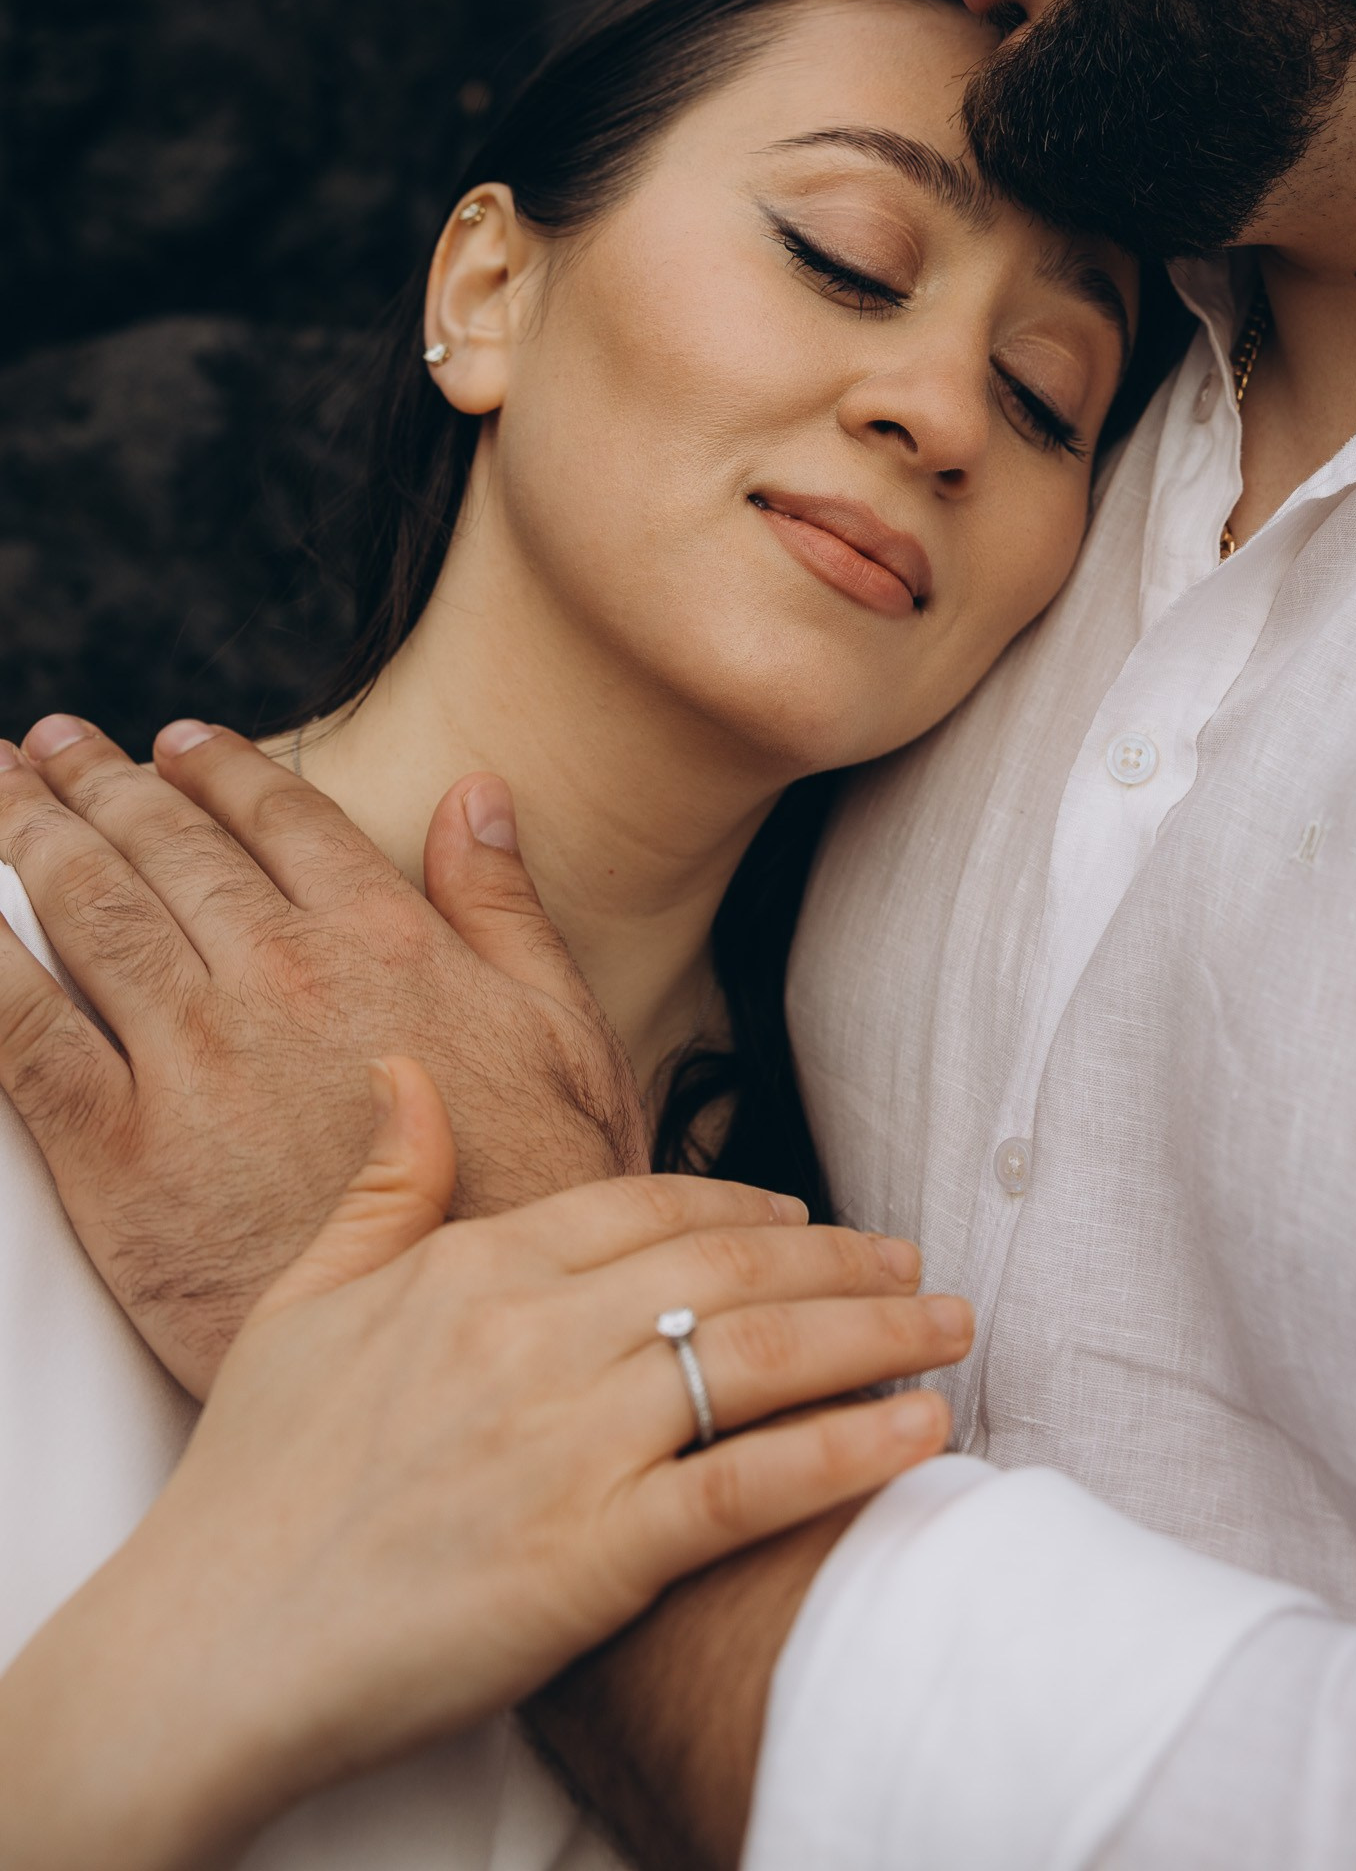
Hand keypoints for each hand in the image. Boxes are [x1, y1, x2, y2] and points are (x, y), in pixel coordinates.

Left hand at [0, 715, 657, 1390]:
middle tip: (52, 743)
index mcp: (383, 939)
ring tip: (0, 786)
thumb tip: (477, 796)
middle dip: (101, 782)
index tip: (178, 740)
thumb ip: (505, 907)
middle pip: (168, 849)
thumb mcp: (564, 1036)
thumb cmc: (537, 1200)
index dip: (222, 769)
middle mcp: (279, 975)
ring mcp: (194, 1058)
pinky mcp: (121, 1155)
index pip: (282, 819)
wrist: (471, 1352)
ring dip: (30, 832)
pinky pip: (24, 1037)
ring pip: (92, 912)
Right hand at [0, 1060, 963, 1870]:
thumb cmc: (249, 1487)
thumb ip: (382, 1185)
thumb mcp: (300, 1306)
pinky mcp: (592, 1557)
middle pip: (731, 1271)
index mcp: (471, 1268)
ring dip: (878, 1339)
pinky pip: (750, 1488)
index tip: (809, 1221)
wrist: (205, 1652)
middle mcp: (531, 1338)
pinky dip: (848, 1453)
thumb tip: (405, 1068)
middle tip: (921, 1265)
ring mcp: (566, 1445)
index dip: (746, 1207)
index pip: (649, 1207)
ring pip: (761, 1361)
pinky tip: (919, 1432)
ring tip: (953, 1332)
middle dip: (846, 1265)